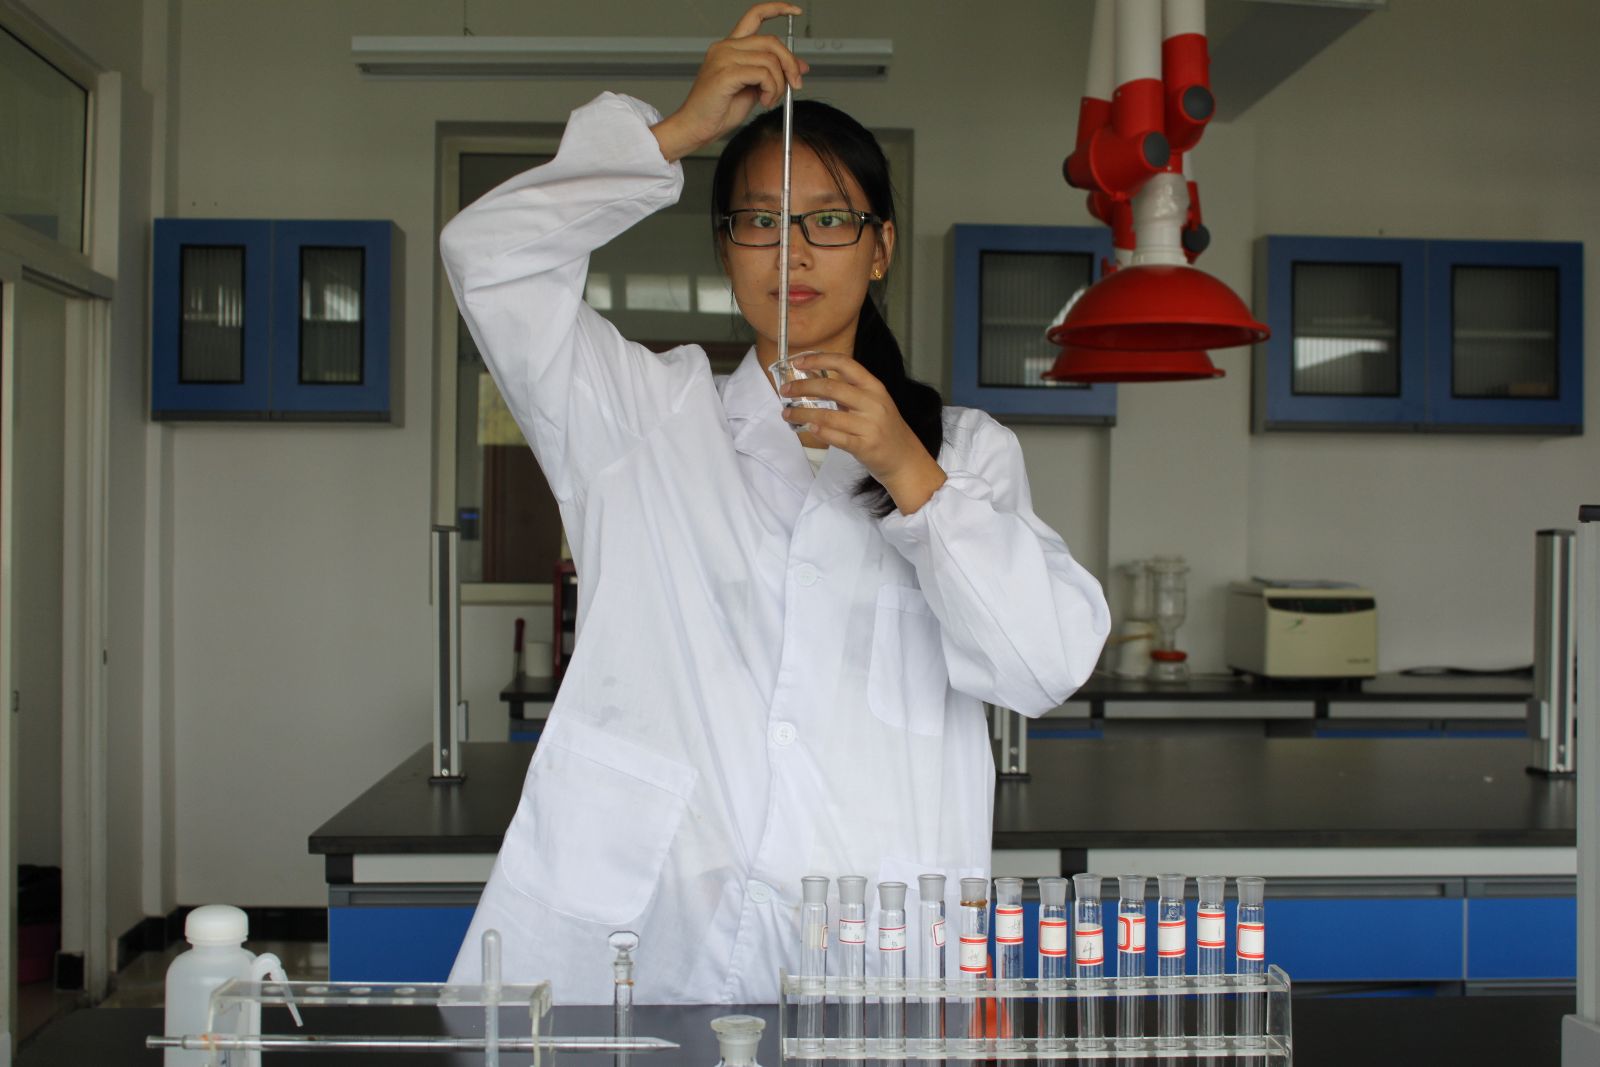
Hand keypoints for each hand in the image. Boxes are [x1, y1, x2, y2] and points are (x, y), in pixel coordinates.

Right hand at [650, 3, 809, 162]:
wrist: (696, 128)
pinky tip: (763, 101)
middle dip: (790, 64)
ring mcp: (723, 58)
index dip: (777, 8)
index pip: (755, 15)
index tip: (795, 11)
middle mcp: (726, 47)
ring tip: (770, 99)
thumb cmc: (719, 111)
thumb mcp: (754, 88)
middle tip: (796, 84)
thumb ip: (773, 73)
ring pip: (770, 60)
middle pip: (771, 41)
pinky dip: (771, 90)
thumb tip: (800, 66)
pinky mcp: (725, 73)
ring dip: (779, 84)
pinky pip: (763, 74)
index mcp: (731, 47)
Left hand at [780, 353, 947, 513]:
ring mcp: (869, 426)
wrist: (905, 460)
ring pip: (827, 415)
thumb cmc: (885, 430)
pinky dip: (819, 432)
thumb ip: (848, 391)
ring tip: (787, 413)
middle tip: (786, 390)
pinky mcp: (865, 447)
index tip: (798, 361)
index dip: (819, 359)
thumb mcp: (873, 403)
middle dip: (803, 387)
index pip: (845, 364)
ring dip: (802, 413)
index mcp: (874, 387)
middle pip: (831, 387)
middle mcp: (873, 403)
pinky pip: (836, 437)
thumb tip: (812, 379)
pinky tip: (808, 429)